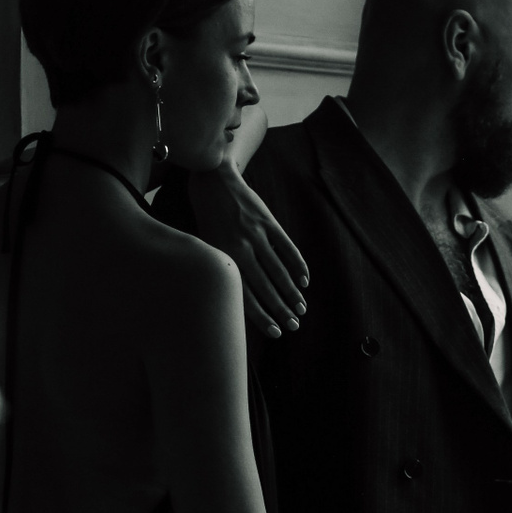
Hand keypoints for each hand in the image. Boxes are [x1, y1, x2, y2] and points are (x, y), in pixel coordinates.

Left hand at [187, 163, 308, 337]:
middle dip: (281, 309)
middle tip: (294, 326)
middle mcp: (240, 247)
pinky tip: (304, 281)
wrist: (213, 179)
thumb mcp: (207, 244)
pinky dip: (298, 265)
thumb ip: (224, 268)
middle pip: (264, 286)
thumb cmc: (206, 217)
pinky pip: (287, 247)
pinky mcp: (268, 221)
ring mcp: (256, 234)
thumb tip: (239, 298)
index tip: (275, 332)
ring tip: (302, 308)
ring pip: (278, 270)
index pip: (244, 295)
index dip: (262, 316)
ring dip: (291, 292)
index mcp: (223, 257)